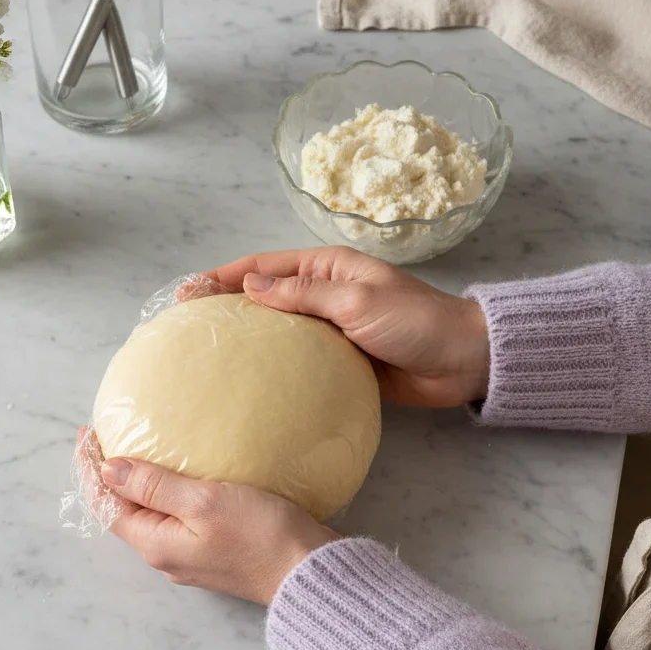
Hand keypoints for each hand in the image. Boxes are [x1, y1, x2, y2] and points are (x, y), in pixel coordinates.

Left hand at [78, 431, 336, 604]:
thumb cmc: (260, 536)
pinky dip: (168, 494)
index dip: (92, 469)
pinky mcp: (214, 552)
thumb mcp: (203, 502)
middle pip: (125, 511)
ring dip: (140, 485)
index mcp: (155, 544)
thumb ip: (154, 486)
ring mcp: (190, 557)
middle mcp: (166, 556)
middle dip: (112, 476)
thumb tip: (109, 470)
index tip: (87, 434)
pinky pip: (177, 519)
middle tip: (109, 437)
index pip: (107, 503)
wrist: (309, 574)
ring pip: (151, 515)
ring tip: (141, 451)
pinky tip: (183, 476)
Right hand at [203, 247, 489, 407]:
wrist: (463, 361)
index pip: (265, 266)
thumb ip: (305, 294)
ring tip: (207, 356)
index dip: (224, 276)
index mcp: (329, 268)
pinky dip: (275, 366)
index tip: (187, 292)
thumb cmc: (415, 323)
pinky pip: (300, 360)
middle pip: (265, 296)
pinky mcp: (341, 360)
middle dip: (227, 306)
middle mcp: (325, 294)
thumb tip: (250, 285)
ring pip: (279, 330)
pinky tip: (250, 382)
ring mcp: (332, 329)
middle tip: (187, 327)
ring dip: (248, 339)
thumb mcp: (358, 301)